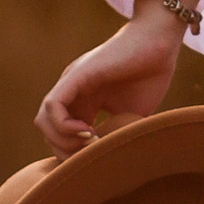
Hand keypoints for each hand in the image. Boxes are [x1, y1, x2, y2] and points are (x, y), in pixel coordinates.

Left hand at [35, 3, 186, 155]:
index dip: (74, 153)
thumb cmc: (151, 74)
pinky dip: (63, 126)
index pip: (62, 135)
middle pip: (48, 131)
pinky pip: (52, 106)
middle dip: (66, 152)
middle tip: (91, 155)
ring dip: (62, 141)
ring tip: (89, 142)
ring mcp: (71, 83)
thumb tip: (112, 162)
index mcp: (84, 101)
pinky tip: (88, 131)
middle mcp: (72, 92)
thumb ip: (116, 134)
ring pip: (43, 120)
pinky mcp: (76, 76)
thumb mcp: (131, 114)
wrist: (160, 41)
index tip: (97, 156)